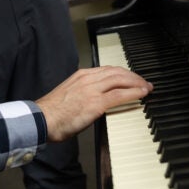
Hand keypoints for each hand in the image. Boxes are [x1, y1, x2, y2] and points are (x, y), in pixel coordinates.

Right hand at [36, 66, 151, 141]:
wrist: (42, 119)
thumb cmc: (52, 112)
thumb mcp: (69, 94)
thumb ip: (83, 92)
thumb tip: (95, 98)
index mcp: (82, 75)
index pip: (108, 70)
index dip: (123, 73)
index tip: (132, 78)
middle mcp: (88, 78)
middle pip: (118, 72)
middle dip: (134, 76)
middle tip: (144, 82)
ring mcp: (93, 90)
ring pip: (121, 80)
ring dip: (137, 83)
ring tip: (146, 87)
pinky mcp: (96, 103)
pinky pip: (120, 95)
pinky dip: (134, 93)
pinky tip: (142, 94)